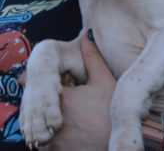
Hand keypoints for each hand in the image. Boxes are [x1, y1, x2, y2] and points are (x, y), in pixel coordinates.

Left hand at [40, 31, 115, 150]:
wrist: (117, 142)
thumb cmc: (112, 110)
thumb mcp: (104, 80)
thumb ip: (92, 56)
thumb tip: (87, 33)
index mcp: (62, 97)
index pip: (42, 83)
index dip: (49, 79)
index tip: (56, 79)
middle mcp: (52, 117)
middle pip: (38, 102)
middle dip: (45, 96)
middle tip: (61, 93)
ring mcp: (52, 138)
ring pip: (38, 121)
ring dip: (45, 113)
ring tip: (62, 110)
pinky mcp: (54, 150)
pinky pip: (42, 139)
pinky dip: (48, 130)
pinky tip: (66, 125)